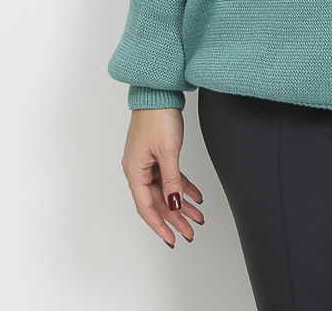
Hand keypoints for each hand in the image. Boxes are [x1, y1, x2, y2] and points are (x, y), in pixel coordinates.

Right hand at [121, 108, 204, 246]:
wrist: (158, 92)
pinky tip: (195, 196)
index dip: (160, 225)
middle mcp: (138, 170)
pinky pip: (170, 177)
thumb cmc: (157, 117)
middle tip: (190, 232)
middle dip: (175, 218)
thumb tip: (173, 204)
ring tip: (197, 216)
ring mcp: (148, 162)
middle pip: (158, 201)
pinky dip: (182, 186)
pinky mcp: (157, 154)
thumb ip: (172, 180)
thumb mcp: (168, 152)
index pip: (147, 207)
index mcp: (135, 171)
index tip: (172, 238)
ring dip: (181, 203)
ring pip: (166, 190)